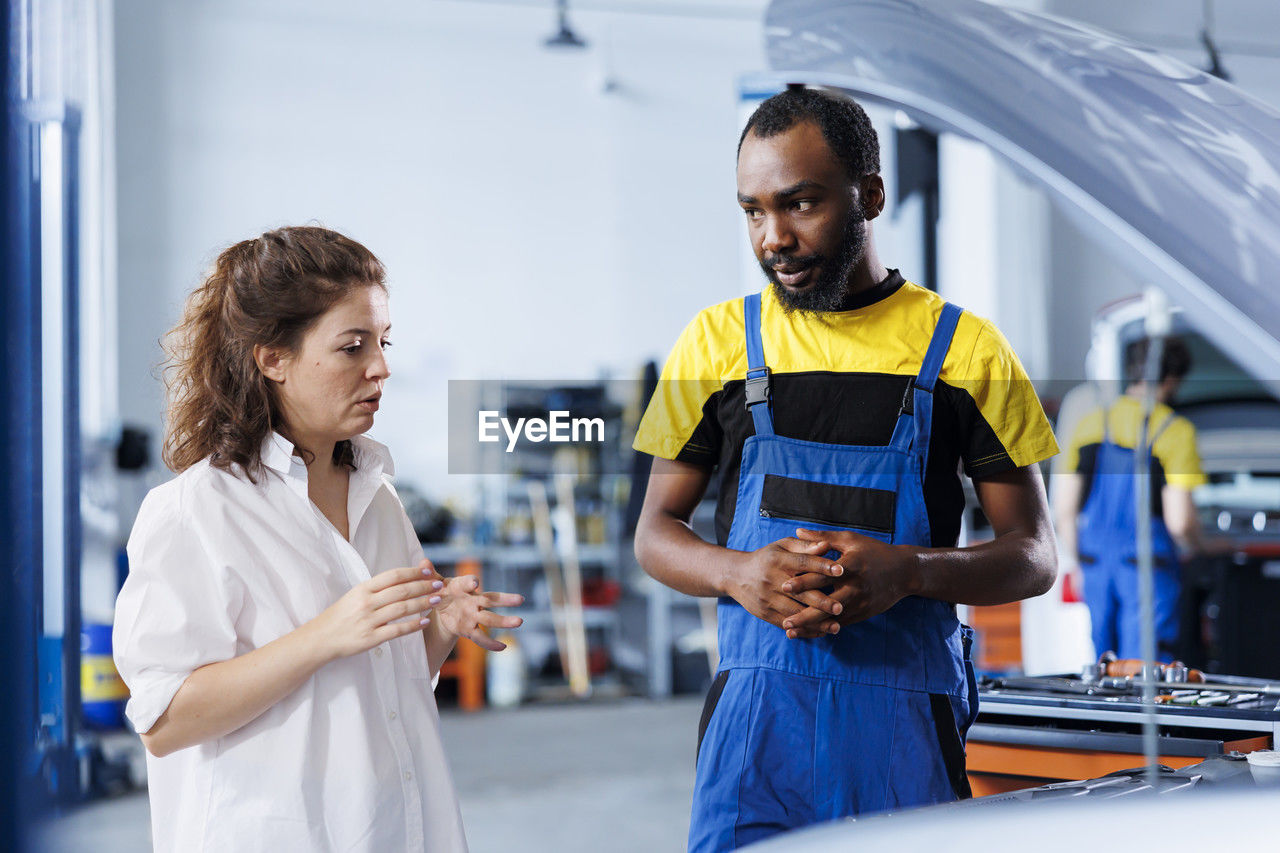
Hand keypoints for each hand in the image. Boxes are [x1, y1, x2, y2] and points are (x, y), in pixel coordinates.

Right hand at [307, 564, 443, 660]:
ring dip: (422, 603)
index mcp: (363, 588)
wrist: (320, 639)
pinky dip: (413, 626)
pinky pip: (397, 630)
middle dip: (423, 586)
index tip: (429, 572)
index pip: (393, 576)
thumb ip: (376, 588)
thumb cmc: (340, 615)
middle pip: (401, 591)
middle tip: (439, 585)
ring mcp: (368, 621)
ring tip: (436, 600)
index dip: (413, 572)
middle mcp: (366, 602)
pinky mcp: (370, 638)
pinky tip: (424, 622)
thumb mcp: (355, 595)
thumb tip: (402, 579)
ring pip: (402, 609)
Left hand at [428, 561, 524, 651]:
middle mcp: (472, 600)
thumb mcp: (434, 582)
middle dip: (505, 600)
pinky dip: (490, 644)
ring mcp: (473, 615)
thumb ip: (429, 574)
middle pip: (490, 599)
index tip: (475, 582)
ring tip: (519, 621)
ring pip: (490, 619)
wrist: (441, 606)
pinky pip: (480, 638)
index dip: (471, 582)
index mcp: (462, 586)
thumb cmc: (440, 589)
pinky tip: (502, 647)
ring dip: (504, 621)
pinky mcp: (469, 629)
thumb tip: (423, 563)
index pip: (468, 582)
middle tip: (520, 599)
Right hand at [722, 537, 845, 629]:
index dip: (822, 566)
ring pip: (795, 612)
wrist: (736, 575)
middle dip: (821, 601)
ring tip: (836, 626)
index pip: (803, 563)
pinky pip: (787, 624)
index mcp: (778, 560)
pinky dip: (804, 630)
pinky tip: (820, 632)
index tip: (841, 571)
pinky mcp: (765, 613)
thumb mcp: (782, 546)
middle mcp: (772, 580)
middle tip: (841, 607)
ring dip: (816, 622)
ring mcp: (768, 599)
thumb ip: (805, 546)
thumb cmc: (767, 558)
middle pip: (800, 592)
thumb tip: (826, 546)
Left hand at [779, 528, 917, 638]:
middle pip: (826, 603)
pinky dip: (823, 629)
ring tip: (790, 631)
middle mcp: (855, 587)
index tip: (784, 586)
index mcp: (850, 566)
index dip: (803, 581)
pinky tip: (807, 632)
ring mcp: (859, 603)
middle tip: (785, 620)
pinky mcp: (862, 614)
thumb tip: (798, 532)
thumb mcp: (850, 540)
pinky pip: (839, 624)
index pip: (823, 575)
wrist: (904, 572)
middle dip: (805, 614)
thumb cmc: (874, 551)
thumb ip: (823, 538)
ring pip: (832, 619)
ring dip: (811, 626)